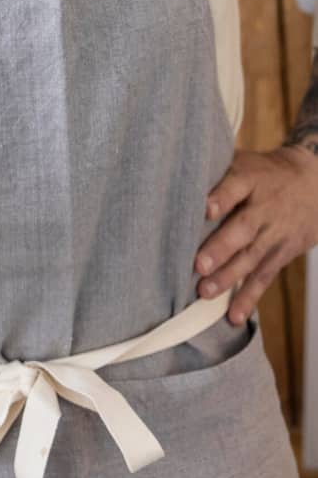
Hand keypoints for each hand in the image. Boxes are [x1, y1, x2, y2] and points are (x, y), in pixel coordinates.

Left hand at [194, 145, 317, 323]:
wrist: (313, 185)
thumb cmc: (264, 173)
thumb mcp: (244, 162)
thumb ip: (215, 171)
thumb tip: (172, 175)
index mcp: (250, 180)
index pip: (235, 187)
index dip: (220, 198)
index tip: (204, 209)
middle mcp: (264, 208)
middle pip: (243, 229)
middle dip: (221, 248)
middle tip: (198, 264)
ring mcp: (274, 233)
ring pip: (252, 257)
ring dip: (229, 277)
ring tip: (205, 292)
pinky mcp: (281, 254)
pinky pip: (265, 277)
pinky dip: (250, 297)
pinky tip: (234, 315)